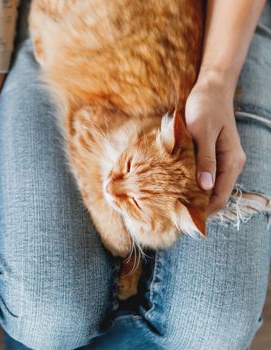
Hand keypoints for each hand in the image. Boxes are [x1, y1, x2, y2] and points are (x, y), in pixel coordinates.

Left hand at [185, 72, 245, 214]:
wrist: (210, 89)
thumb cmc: (206, 107)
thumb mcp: (202, 131)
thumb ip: (204, 158)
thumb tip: (205, 186)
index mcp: (231, 162)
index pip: (220, 198)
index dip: (203, 212)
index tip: (182, 220)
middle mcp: (229, 165)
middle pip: (214, 197)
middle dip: (196, 208)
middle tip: (171, 216)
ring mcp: (220, 162)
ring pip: (207, 188)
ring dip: (192, 197)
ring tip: (170, 204)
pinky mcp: (210, 156)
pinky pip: (202, 177)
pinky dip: (190, 184)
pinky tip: (173, 187)